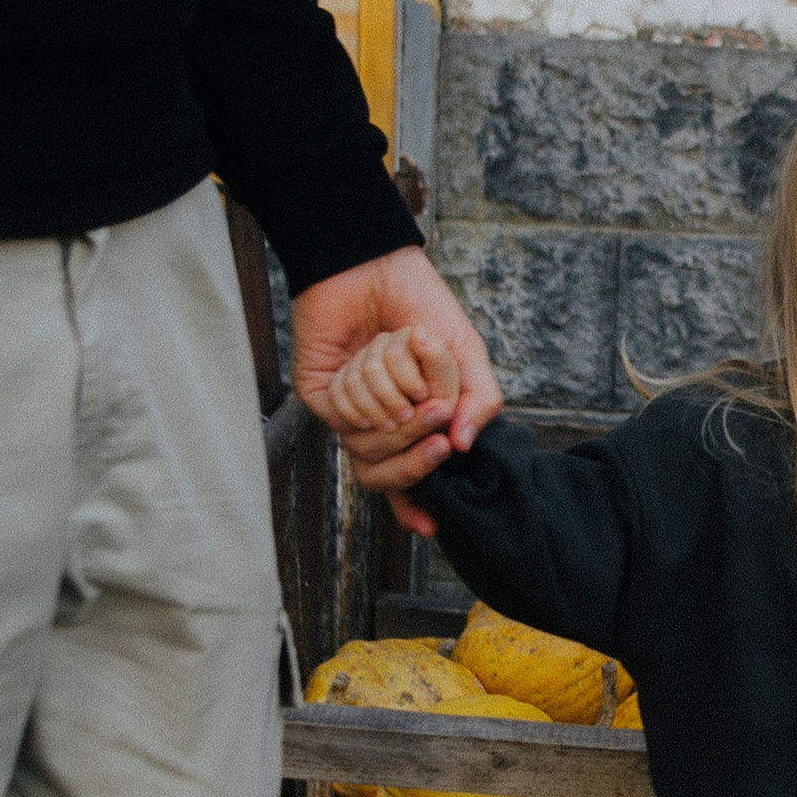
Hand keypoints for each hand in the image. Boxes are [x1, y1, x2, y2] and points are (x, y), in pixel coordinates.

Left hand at [323, 328, 465, 536]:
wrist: (376, 267)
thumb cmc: (421, 309)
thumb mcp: (466, 356)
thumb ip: (478, 401)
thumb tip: (462, 447)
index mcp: (413, 427)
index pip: (408, 484)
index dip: (416, 509)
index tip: (431, 528)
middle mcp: (377, 428)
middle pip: (385, 477)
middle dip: (414, 453)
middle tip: (436, 415)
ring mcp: (346, 414)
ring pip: (369, 442)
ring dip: (393, 393)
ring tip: (402, 352)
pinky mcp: (319, 395)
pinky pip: (345, 413)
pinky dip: (368, 381)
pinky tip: (372, 349)